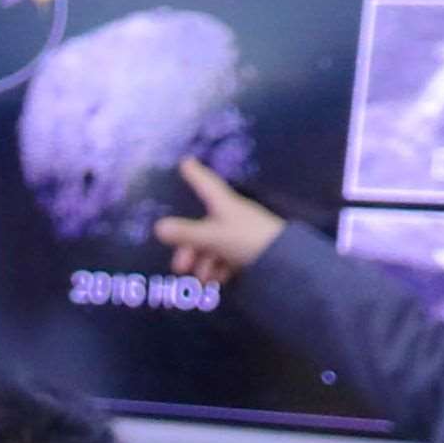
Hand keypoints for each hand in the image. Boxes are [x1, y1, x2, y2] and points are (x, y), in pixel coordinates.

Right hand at [151, 159, 285, 283]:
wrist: (286, 262)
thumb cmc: (248, 240)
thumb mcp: (213, 237)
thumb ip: (186, 234)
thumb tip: (157, 227)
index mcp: (225, 205)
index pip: (206, 185)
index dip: (195, 174)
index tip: (186, 161)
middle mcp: (231, 217)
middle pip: (202, 228)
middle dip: (189, 249)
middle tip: (180, 268)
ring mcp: (240, 235)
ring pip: (212, 248)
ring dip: (204, 264)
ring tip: (205, 281)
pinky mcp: (250, 253)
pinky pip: (226, 259)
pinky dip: (219, 270)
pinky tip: (219, 281)